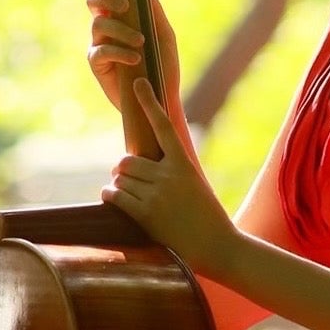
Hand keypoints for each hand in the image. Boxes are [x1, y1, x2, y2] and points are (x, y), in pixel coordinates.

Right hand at [85, 0, 181, 116]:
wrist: (162, 99)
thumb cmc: (163, 65)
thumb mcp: (162, 34)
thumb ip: (152, 7)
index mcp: (121, 15)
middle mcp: (107, 26)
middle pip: (93, 1)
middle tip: (126, 7)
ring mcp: (99, 45)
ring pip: (100, 25)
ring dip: (122, 30)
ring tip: (141, 42)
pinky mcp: (97, 65)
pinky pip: (101, 51)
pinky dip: (119, 52)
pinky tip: (135, 58)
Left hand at [102, 77, 235, 275]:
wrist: (219, 246)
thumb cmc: (207, 217)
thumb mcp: (195, 185)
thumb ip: (173, 172)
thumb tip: (141, 166)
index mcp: (183, 163)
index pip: (162, 125)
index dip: (149, 102)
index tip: (139, 83)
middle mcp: (169, 175)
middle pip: (127, 160)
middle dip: (123, 170)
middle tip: (127, 180)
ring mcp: (157, 195)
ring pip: (120, 178)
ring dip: (117, 185)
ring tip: (126, 194)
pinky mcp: (146, 214)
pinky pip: (115, 196)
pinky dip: (110, 196)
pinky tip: (113, 199)